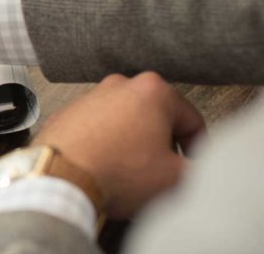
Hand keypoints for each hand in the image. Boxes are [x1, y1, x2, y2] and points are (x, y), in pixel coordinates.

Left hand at [33, 72, 206, 218]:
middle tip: (162, 173)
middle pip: (158, 119)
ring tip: (131, 173)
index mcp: (153, 90)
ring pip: (127, 123)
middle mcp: (120, 85)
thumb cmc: (117, 172)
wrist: (60, 176)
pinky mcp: (68, 112)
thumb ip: (200, 171)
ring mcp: (90, 96)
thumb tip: (203, 171)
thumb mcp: (175, 178)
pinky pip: (98, 129)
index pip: (192, 121)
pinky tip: (105, 167)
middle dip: (163, 146)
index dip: (198, 150)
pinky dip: (106, 145)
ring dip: (134, 145)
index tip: (193, 169)